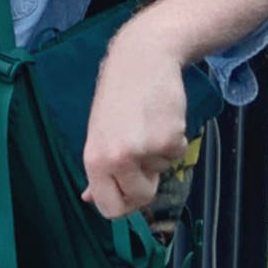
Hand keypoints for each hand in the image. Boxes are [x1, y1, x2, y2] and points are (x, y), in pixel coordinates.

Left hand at [81, 31, 191, 219]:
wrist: (142, 59)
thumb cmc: (118, 96)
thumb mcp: (98, 133)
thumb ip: (99, 168)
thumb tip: (89, 199)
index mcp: (94, 160)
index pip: (109, 209)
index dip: (123, 205)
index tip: (130, 193)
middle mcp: (116, 159)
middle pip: (139, 199)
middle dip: (147, 185)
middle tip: (143, 157)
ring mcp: (144, 150)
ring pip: (161, 173)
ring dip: (159, 154)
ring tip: (147, 123)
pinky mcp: (170, 139)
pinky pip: (177, 155)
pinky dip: (175, 140)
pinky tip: (162, 117)